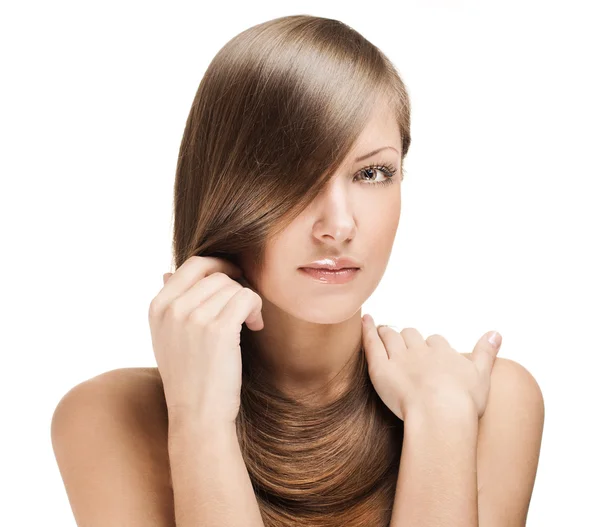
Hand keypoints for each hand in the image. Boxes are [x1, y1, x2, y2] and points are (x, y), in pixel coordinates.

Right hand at [148, 255, 263, 425]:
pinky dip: (256, 308)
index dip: (218, 265)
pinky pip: (246, 297)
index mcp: (157, 307)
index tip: (234, 278)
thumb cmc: (187, 377)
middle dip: (237, 288)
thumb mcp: (166, 337)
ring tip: (249, 323)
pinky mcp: (218, 329)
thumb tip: (166, 272)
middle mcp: (172, 309)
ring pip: (234, 286)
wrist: (197, 415)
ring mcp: (193, 317)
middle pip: (217, 275)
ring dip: (248, 301)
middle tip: (244, 308)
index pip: (192, 265)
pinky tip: (255, 326)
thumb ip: (169, 304)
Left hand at [361, 315, 501, 420]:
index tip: (428, 350)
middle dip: (407, 337)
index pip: (436, 341)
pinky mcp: (380, 368)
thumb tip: (496, 333)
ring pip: (391, 337)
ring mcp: (399, 358)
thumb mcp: (482, 375)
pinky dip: (368, 330)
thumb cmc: (463, 402)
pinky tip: (365, 321)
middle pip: (411, 335)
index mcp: (443, 352)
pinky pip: (372, 344)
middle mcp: (420, 350)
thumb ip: (486, 353)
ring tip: (382, 330)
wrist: (441, 414)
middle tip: (402, 340)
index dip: (431, 345)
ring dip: (387, 332)